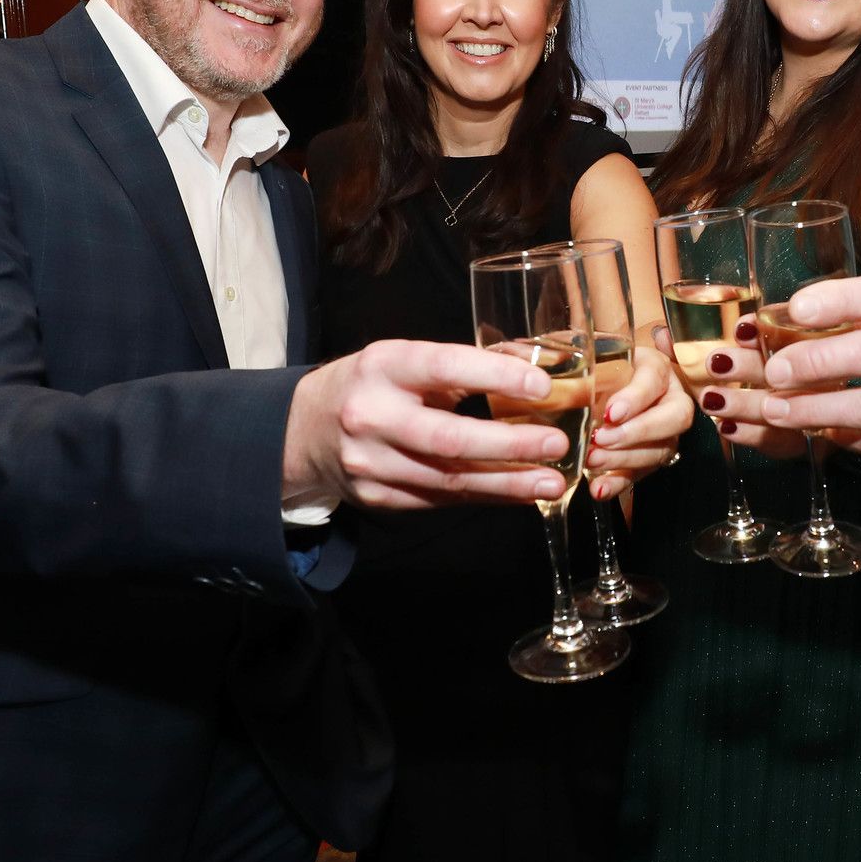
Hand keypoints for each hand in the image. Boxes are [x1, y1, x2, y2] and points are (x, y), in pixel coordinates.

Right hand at [283, 339, 577, 510]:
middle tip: (556, 445)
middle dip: (509, 445)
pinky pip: (440, 500)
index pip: (444, 367)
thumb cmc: (372, 387)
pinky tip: (518, 492)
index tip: (541, 386)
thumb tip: (537, 370)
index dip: (496, 375)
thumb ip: (463, 368)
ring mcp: (371, 464)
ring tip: (551, 481)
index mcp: (383, 367)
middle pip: (448, 439)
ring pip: (448, 480)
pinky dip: (484, 496)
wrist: (304, 430)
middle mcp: (371, 416)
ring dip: (507, 483)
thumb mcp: (405, 361)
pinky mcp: (378, 498)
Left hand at [586, 343, 694, 499]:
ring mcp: (665, 431)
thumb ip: (578, 355)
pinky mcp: (652, 456)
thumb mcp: (591, 352)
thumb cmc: (599, 364)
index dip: (635, 398)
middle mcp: (669, 398)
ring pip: (660, 449)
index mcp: (655, 367)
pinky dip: (619, 483)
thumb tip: (551, 361)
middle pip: (674, 417)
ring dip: (625, 459)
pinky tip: (599, 488)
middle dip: (637, 432)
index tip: (610, 412)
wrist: (605, 383)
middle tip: (602, 439)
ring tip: (593, 461)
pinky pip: (642, 474)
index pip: (654, 380)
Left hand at [691, 322, 806, 460]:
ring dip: (745, 402)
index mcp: (802, 342)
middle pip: (789, 368)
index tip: (741, 327)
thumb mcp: (723, 362)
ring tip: (711, 399)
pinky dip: (751, 434)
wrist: (801, 425)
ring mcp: (817, 409)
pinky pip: (783, 441)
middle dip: (749, 365)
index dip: (765, 329)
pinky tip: (726, 428)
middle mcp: (816, 373)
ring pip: (784, 407)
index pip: (789, 331)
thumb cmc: (752, 384)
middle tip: (716, 364)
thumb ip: (693, 349)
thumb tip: (660, 336)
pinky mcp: (810, 444)